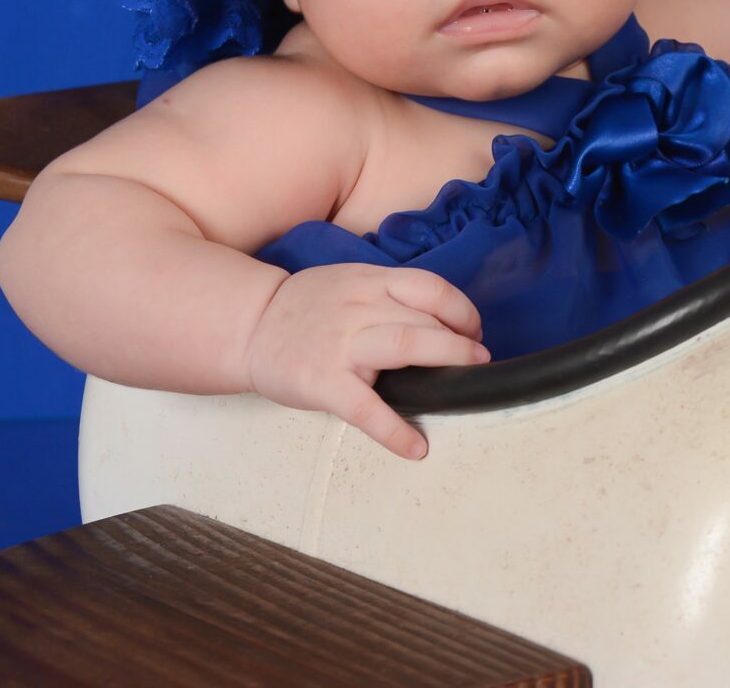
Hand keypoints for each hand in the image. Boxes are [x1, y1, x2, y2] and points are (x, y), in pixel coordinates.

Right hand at [244, 264, 487, 460]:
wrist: (250, 326)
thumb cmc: (307, 308)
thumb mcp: (349, 282)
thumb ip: (388, 295)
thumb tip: (442, 321)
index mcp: (369, 281)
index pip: (430, 287)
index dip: (461, 310)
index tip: (474, 330)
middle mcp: (359, 307)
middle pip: (424, 318)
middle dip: (461, 342)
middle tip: (479, 359)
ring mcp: (341, 345)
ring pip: (406, 345)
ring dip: (447, 361)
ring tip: (467, 381)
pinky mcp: (323, 383)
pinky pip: (367, 408)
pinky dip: (395, 431)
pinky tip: (416, 447)